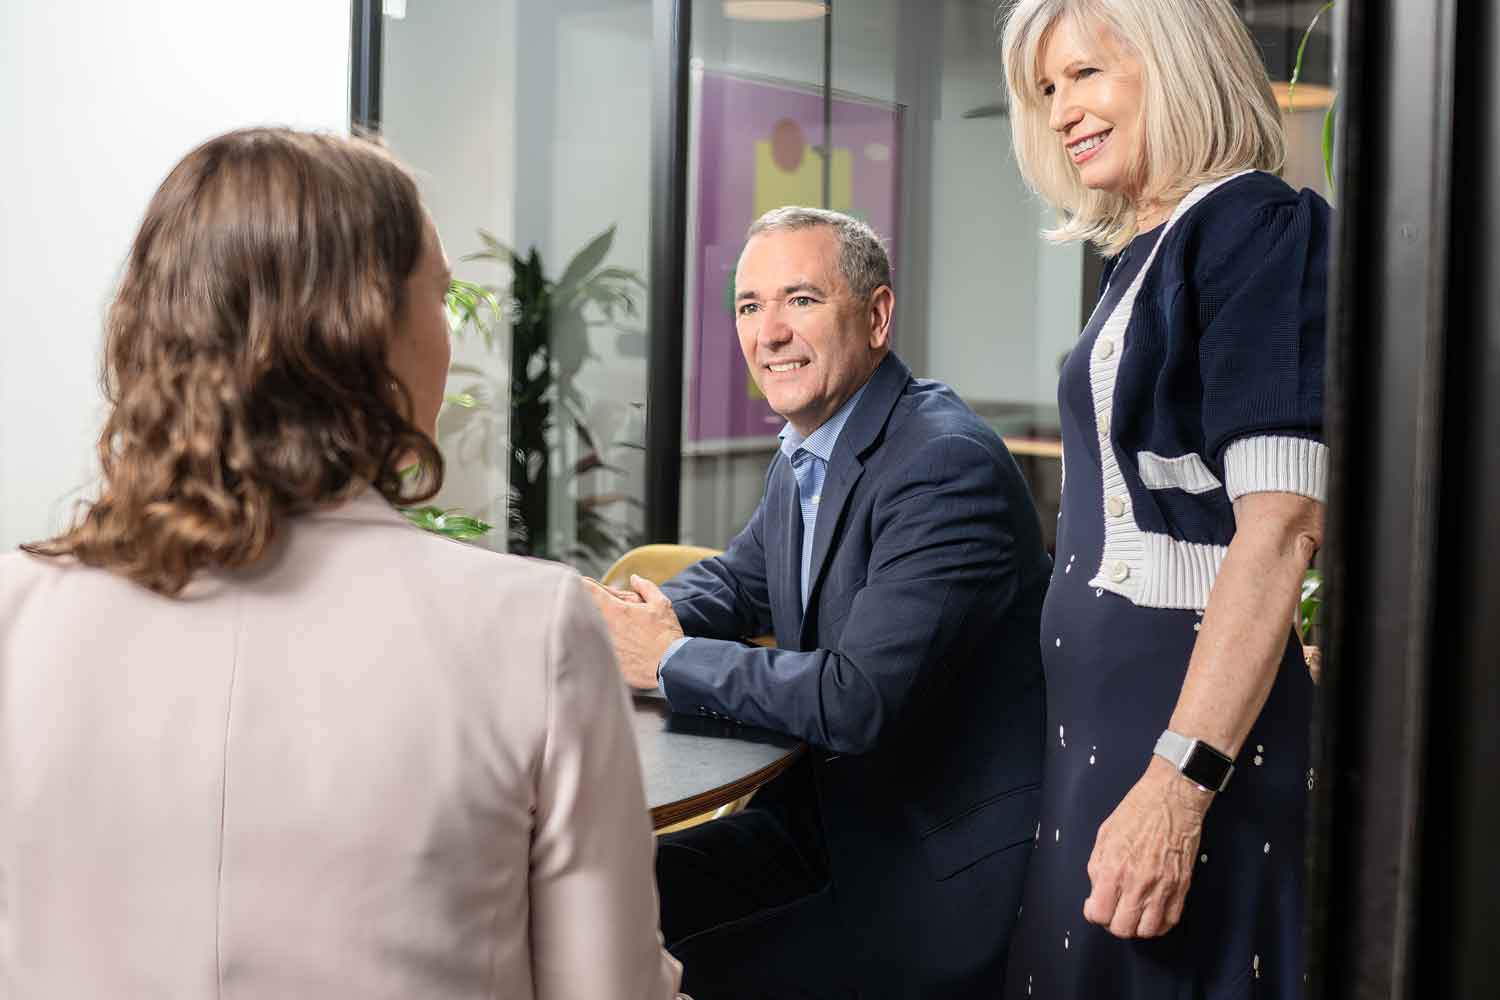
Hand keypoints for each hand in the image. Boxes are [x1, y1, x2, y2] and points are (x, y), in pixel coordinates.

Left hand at [581, 575, 684, 688]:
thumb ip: (646, 587)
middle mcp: (605, 627)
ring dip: (595, 626)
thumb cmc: (666, 634)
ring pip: (590, 631)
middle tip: (598, 606)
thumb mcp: (661, 604)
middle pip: (586, 611)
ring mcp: (604, 646)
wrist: (670, 666)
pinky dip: (601, 646)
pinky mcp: (607, 662)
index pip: (590, 591)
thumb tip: (634, 579)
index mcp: (615, 610)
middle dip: (589, 606)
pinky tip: (615, 648)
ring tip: (614, 629)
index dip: (584, 584)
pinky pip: (597, 650)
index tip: (582, 583)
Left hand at [1083, 757, 1212, 938]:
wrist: (1171, 799)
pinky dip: (1159, 923)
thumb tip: (1097, 891)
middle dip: (1113, 923)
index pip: (1098, 914)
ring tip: (1133, 912)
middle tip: (1114, 909)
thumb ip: (1098, 867)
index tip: (1095, 905)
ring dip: (1137, 926)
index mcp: (1113, 868)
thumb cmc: (1136, 811)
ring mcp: (1162, 887)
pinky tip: (1152, 911)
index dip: (1094, 913)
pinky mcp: (1182, 887)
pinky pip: (1170, 921)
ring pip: (1147, 931)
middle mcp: (1137, 883)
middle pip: (1122, 928)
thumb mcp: (1104, 835)